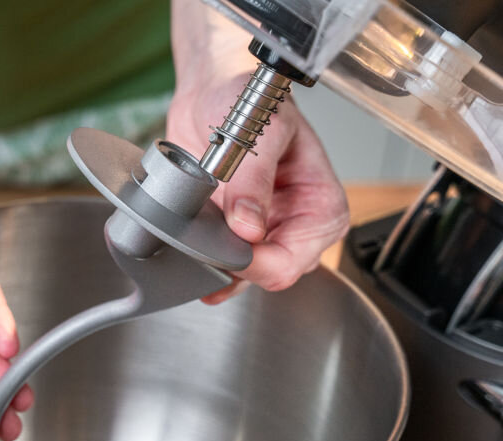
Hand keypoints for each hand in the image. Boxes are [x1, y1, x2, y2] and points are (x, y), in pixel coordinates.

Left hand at [168, 0, 348, 303]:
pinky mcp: (237, 232)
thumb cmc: (250, 101)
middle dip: (236, 267)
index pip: (293, 259)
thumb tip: (248, 228)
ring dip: (218, 268)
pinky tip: (191, 265)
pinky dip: (208, 265)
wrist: (213, 92)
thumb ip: (252, 183)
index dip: (257, 264)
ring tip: (192, 251)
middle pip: (270, 274)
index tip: (225, 250)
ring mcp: (267, 231)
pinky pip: (225, 264)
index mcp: (320, 204)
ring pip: (245, 275)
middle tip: (202, 247)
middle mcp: (298, 224)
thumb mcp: (257, 133)